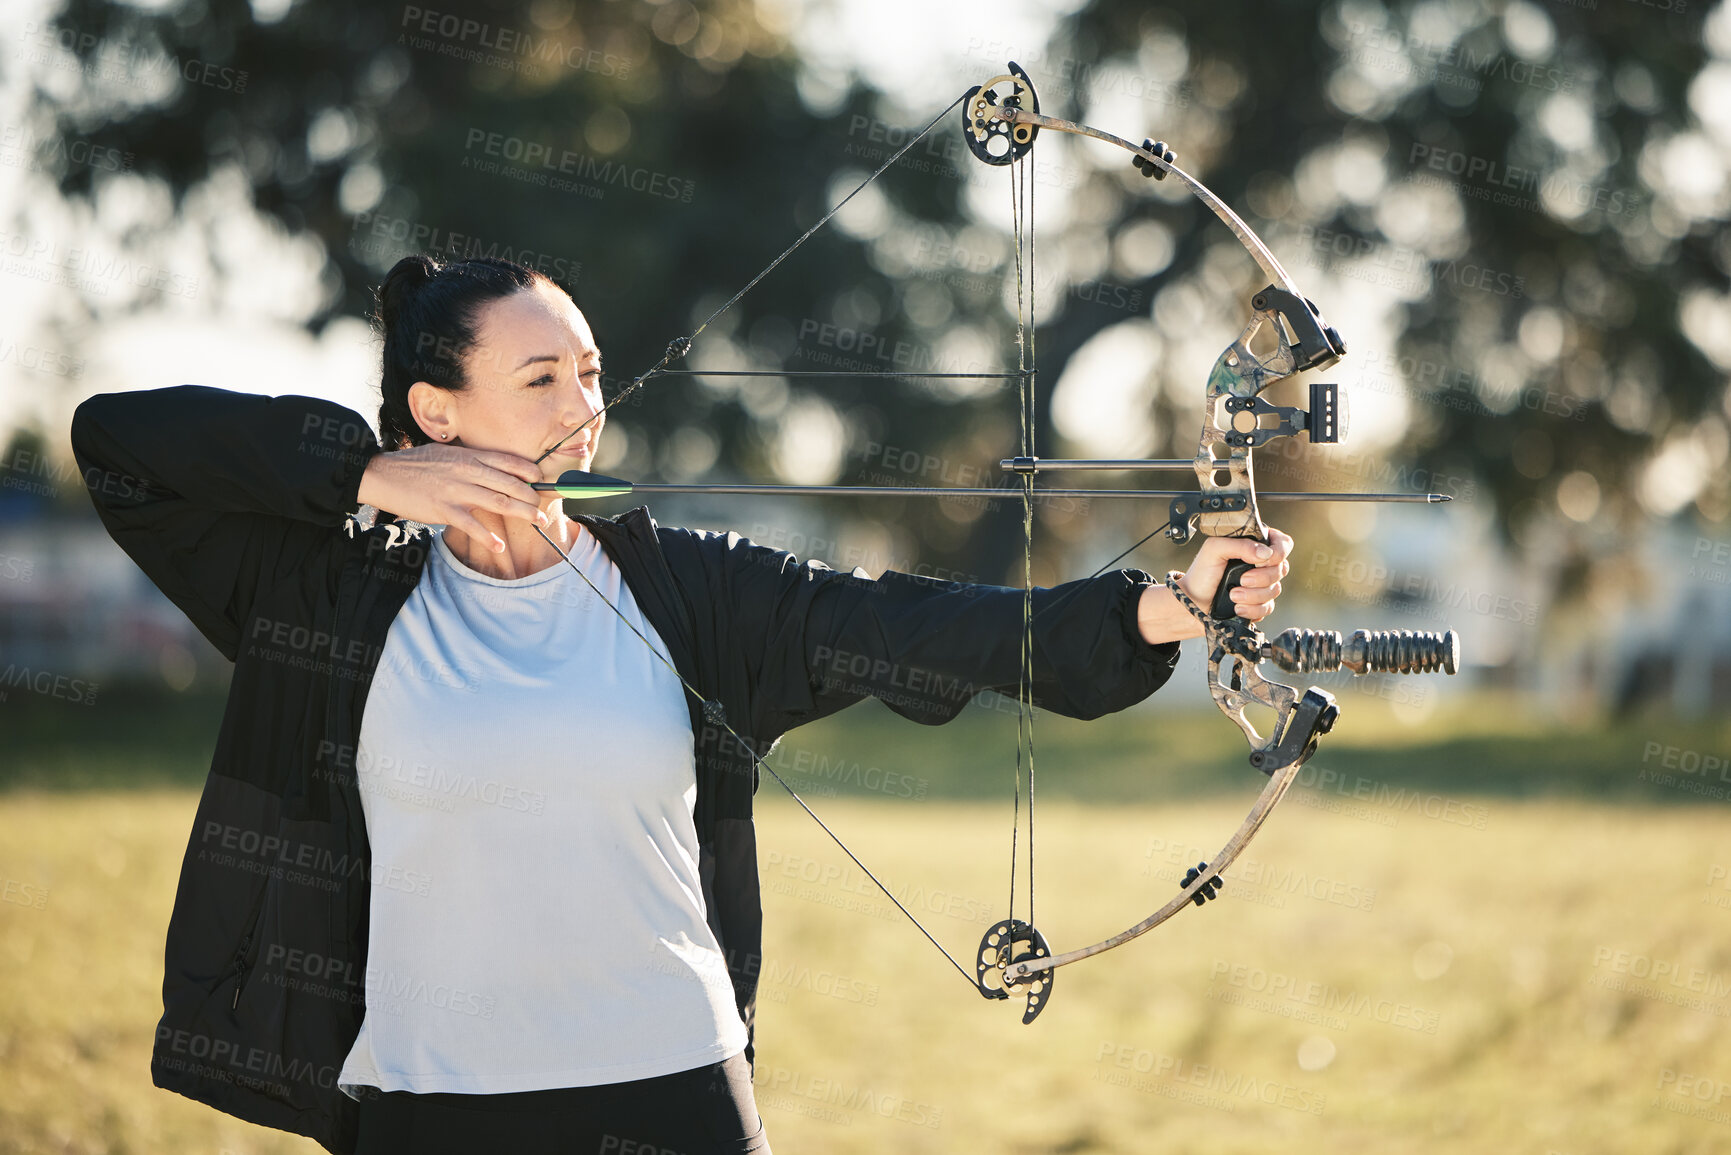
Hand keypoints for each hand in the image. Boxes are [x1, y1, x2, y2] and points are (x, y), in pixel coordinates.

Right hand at [357, 444, 548, 552]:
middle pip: (510, 483)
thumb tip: (488, 466)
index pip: (508, 461)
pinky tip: (500, 546)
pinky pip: (472, 525)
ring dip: (522, 513)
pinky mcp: (444, 509)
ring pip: (498, 502)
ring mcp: (457, 490)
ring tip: (538, 522)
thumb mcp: (445, 453)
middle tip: (543, 507)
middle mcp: (467, 470)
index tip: (541, 481)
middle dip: (531, 496)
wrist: (382, 474)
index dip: (529, 471)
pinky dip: (488, 537)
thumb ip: (468, 459)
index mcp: (468, 455)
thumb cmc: (414, 464)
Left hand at [1177, 527, 1292, 622]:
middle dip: (1261, 578)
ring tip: (1233, 595)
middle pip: (1281, 569)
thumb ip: (1239, 545)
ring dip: (1253, 595)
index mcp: (1253, 546)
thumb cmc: (1201, 574)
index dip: (1279, 552)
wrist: (1192, 603)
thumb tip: (1266, 553)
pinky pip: (1268, 608)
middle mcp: (1260, 565)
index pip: (1282, 544)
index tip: (1261, 561)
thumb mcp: (1214, 549)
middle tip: (1241, 580)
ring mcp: (1261, 585)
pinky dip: (1252, 609)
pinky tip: (1237, 607)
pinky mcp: (1259, 604)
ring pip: (1275, 590)